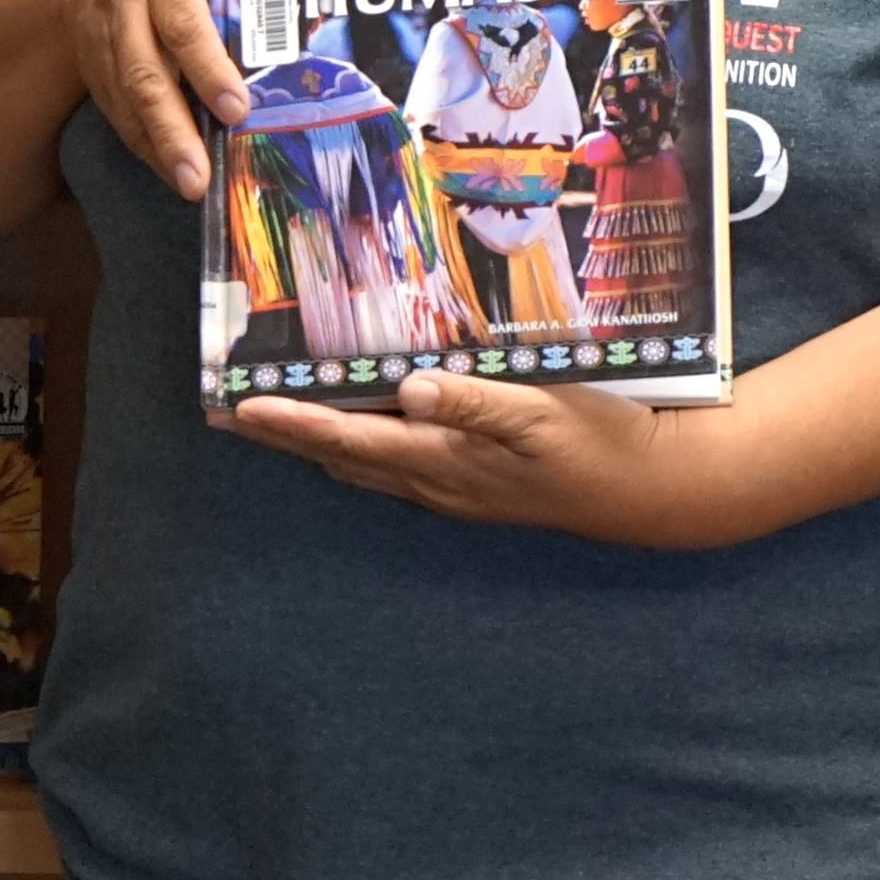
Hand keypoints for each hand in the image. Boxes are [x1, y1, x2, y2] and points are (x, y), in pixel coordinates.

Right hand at [51, 0, 319, 199]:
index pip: (182, 19)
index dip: (206, 65)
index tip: (238, 106)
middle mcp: (124, 1)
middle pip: (145, 70)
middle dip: (174, 122)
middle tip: (204, 167)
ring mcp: (104, 39)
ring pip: (126, 97)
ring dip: (156, 144)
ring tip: (190, 184)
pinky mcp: (94, 68)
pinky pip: (114, 110)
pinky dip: (141, 143)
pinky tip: (170, 172)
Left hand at [228, 372, 745, 546]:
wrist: (654, 490)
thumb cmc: (601, 444)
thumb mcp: (543, 414)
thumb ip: (475, 403)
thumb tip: (410, 389)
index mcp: (445, 462)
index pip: (349, 441)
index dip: (290, 422)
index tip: (238, 406)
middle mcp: (435, 481)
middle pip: (339, 456)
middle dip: (281, 433)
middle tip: (224, 408)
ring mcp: (451, 487)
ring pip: (362, 464)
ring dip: (312, 440)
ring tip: (265, 413)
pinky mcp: (470, 482)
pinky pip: (393, 464)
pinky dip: (356, 443)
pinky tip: (352, 421)